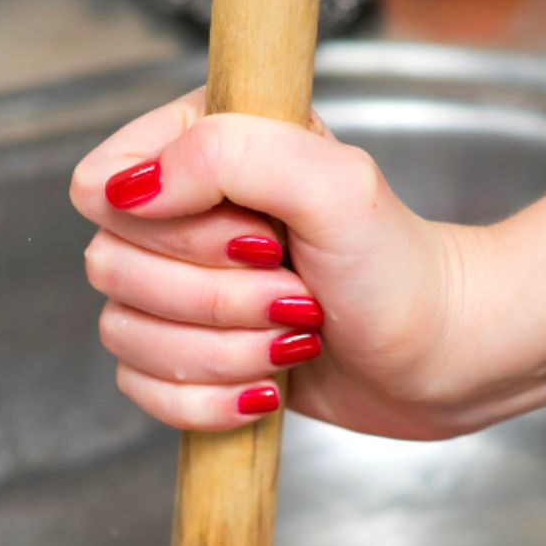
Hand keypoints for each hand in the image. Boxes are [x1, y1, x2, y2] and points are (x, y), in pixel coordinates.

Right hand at [70, 89, 485, 439]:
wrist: (444, 356)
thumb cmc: (401, 269)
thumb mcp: (335, 185)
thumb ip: (230, 154)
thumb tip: (133, 188)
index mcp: (203, 145)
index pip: (101, 182)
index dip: (165, 227)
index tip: (253, 239)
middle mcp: (182, 212)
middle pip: (111, 267)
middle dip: (211, 299)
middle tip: (294, 296)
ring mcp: (181, 287)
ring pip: (124, 333)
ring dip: (218, 353)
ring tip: (294, 340)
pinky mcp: (190, 353)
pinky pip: (140, 387)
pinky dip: (204, 401)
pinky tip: (266, 389)